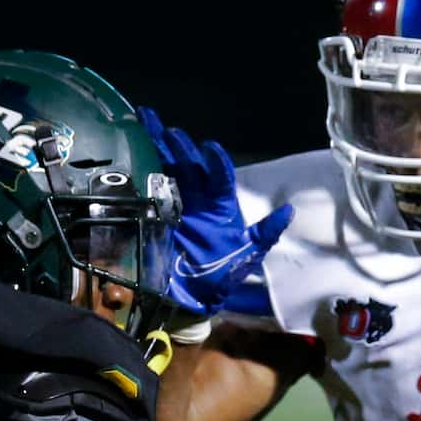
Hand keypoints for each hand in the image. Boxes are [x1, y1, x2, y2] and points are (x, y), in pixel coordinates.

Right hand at [139, 107, 293, 313]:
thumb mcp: (247, 255)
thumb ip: (265, 233)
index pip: (219, 177)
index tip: (210, 149)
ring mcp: (173, 204)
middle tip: (170, 132)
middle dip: (180, 148)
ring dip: (157, 146)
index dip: (215, 162)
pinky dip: (138, 166)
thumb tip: (290, 211)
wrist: (189, 299)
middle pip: (189, 167)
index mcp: (220, 205)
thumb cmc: (220, 276)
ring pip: (167, 169)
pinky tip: (131, 147)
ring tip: (146, 122)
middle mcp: (197, 199)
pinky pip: (147, 187)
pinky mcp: (152, 214)